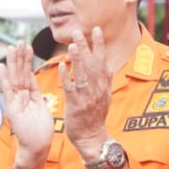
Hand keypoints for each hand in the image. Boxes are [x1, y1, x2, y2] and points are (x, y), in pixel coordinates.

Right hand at [0, 44, 53, 160]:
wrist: (37, 147)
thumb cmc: (41, 131)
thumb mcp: (40, 107)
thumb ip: (36, 95)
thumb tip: (34, 84)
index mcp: (28, 96)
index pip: (27, 74)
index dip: (27, 61)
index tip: (28, 47)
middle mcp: (20, 97)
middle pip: (19, 73)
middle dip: (19, 57)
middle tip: (19, 41)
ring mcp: (14, 102)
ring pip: (14, 78)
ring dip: (13, 63)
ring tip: (12, 48)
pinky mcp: (11, 109)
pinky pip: (8, 92)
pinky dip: (5, 79)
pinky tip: (2, 67)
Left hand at [59, 26, 112, 158]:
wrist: (92, 138)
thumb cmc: (94, 117)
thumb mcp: (104, 96)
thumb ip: (104, 81)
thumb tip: (106, 66)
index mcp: (104, 85)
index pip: (103, 61)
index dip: (100, 45)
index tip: (97, 30)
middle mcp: (97, 89)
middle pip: (93, 63)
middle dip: (87, 46)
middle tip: (79, 31)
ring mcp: (87, 97)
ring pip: (83, 74)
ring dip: (78, 58)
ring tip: (73, 44)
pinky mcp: (77, 105)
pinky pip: (71, 88)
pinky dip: (67, 76)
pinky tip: (62, 66)